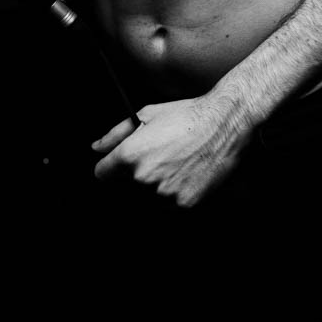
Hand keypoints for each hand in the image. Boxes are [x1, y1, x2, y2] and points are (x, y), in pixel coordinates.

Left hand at [91, 96, 241, 207]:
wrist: (224, 124)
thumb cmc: (186, 116)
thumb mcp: (146, 115)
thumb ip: (116, 134)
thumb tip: (96, 148)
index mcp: (129, 155)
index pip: (102, 174)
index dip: (110, 169)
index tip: (118, 167)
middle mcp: (143, 177)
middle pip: (126, 188)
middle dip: (135, 178)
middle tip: (159, 161)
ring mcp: (164, 193)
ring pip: (149, 199)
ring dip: (156, 189)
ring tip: (174, 167)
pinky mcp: (184, 204)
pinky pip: (171, 206)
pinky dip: (176, 195)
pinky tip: (186, 176)